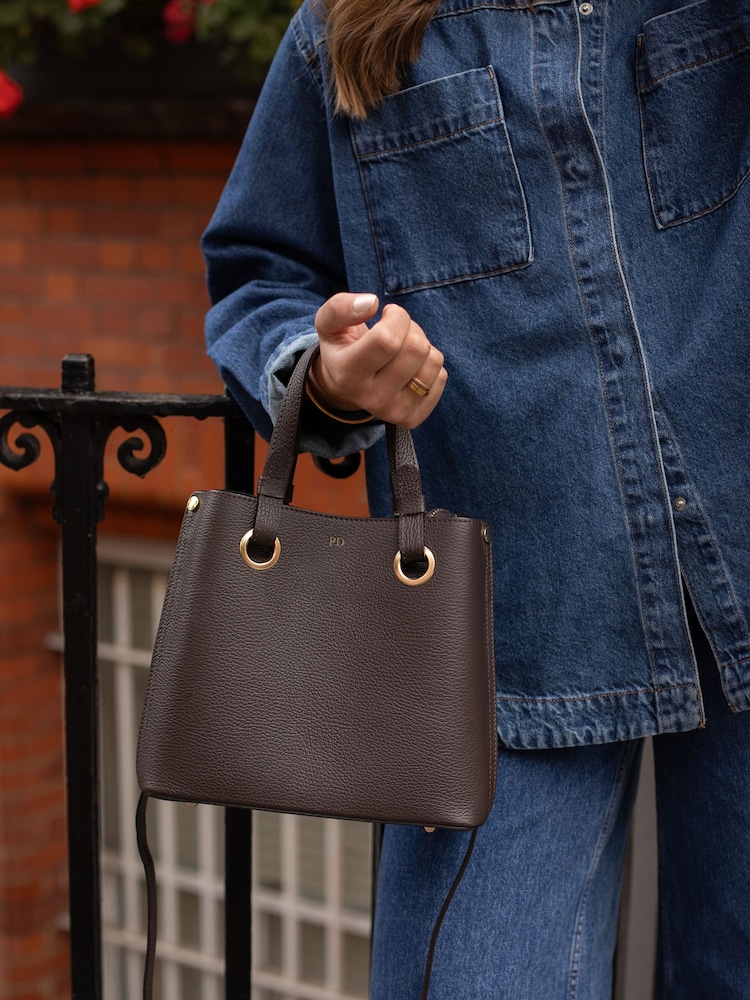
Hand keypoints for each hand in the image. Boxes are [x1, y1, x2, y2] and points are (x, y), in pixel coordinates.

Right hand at [312, 292, 446, 428]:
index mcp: (348, 374)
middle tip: (395, 331)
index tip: (387, 313)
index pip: (388, 340)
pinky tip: (409, 367)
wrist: (345, 386)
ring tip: (402, 348)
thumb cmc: (342, 348)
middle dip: (410, 328)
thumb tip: (372, 303)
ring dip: (422, 345)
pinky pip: (441, 377)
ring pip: (433, 361)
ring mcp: (394, 412)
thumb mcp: (328, 324)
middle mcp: (372, 398)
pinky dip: (429, 364)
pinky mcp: (413, 418)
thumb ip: (340, 307)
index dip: (397, 316)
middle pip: (416, 348)